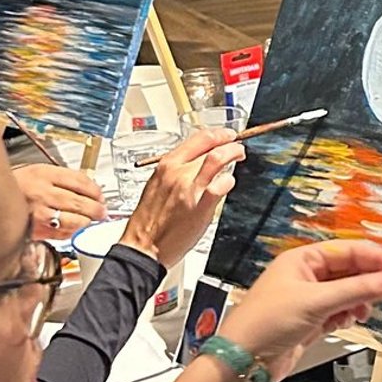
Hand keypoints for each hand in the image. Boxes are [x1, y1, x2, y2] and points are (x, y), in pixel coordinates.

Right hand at [14, 161, 107, 241]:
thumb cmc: (14, 186)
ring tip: (90, 220)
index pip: (79, 181)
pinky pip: (62, 233)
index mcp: (43, 174)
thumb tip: (89, 188)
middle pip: (79, 201)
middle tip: (101, 211)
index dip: (95, 189)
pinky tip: (73, 228)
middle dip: (96, 208)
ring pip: (74, 220)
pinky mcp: (36, 230)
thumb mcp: (36, 171)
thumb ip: (61, 178)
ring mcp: (39, 213)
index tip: (100, 195)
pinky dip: (72, 232)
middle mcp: (41, 193)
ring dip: (86, 222)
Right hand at [120, 128, 245, 266]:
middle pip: (211, 147)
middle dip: (229, 144)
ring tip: (239, 156)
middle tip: (237, 147)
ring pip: (218, 159)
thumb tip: (197, 163)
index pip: (198, 139)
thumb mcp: (157, 186)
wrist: (143, 247)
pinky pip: (222, 184)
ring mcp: (190, 188)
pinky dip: (229, 180)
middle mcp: (177, 173)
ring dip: (233, 154)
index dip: (217, 134)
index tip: (226, 135)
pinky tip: (228, 183)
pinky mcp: (201, 206)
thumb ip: (177, 172)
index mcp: (166, 165)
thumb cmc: (149, 221)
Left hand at [229, 239, 381, 375]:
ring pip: (350, 293)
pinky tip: (350, 320)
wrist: (242, 362)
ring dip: (363, 300)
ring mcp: (309, 299)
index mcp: (303, 259)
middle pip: (354, 271)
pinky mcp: (311, 321)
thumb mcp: (317, 301)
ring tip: (367, 309)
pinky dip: (350, 315)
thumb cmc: (263, 323)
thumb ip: (360, 290)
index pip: (352, 251)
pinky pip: (341, 311)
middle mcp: (307, 276)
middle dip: (378, 280)